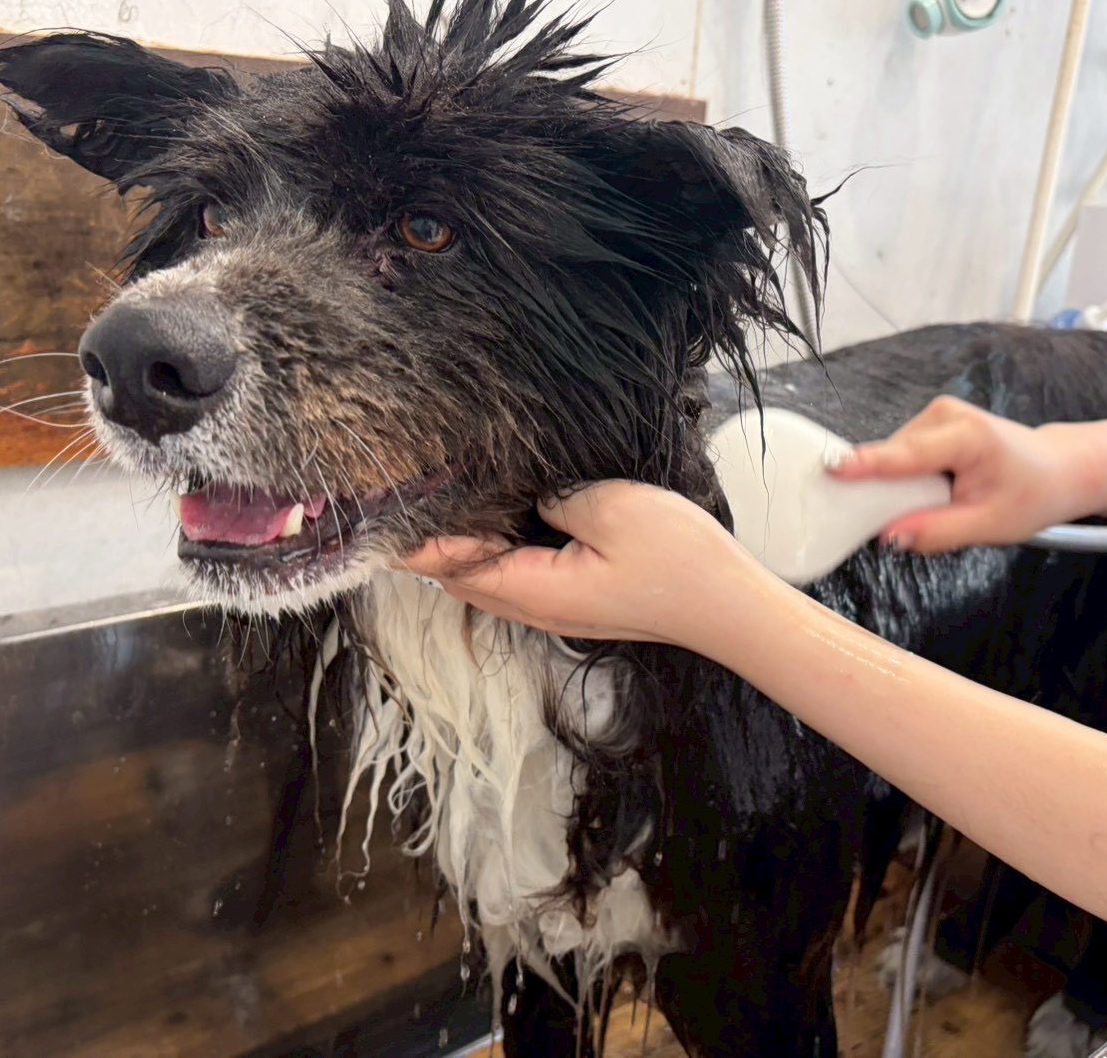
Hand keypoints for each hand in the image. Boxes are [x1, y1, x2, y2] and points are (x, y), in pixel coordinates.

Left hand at [393, 480, 771, 651]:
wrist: (728, 606)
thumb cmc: (676, 560)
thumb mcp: (608, 508)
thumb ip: (552, 498)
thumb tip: (524, 495)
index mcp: (531, 589)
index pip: (449, 565)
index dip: (412, 540)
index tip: (378, 512)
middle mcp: (535, 608)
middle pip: (460, 578)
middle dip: (430, 543)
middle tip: (407, 495)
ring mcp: (557, 610)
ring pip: (488, 579)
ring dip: (464, 547)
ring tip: (446, 501)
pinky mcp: (578, 602)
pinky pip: (519, 577)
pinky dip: (497, 551)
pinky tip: (505, 517)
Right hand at [830, 396, 1094, 553]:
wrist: (1056, 470)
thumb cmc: (1030, 496)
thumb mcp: (990, 526)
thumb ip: (938, 532)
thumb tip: (890, 537)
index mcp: (968, 437)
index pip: (908, 455)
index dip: (868, 465)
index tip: (832, 469)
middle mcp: (945, 415)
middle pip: (893, 459)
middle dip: (893, 493)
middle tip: (924, 519)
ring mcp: (935, 413)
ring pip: (893, 458)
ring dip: (903, 487)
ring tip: (942, 501)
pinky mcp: (929, 421)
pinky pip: (900, 455)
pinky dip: (908, 478)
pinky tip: (936, 489)